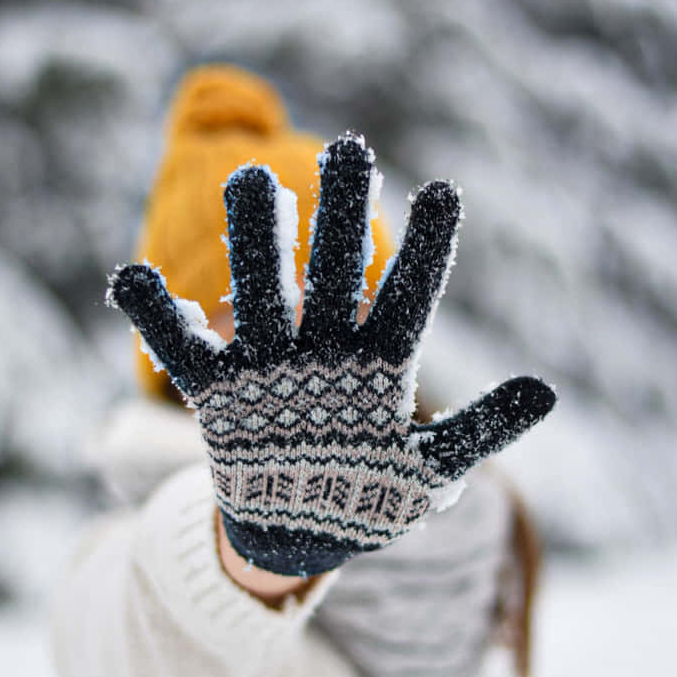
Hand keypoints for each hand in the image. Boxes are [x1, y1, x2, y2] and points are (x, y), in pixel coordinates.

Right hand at [108, 134, 554, 576]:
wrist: (298, 528)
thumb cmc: (367, 495)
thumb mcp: (426, 472)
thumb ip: (479, 430)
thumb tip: (545, 388)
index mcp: (380, 365)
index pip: (406, 296)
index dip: (425, 250)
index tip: (444, 191)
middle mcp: (324, 351)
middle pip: (332, 273)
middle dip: (339, 215)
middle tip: (348, 147)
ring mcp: (269, 365)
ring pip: (260, 292)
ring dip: (255, 242)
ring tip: (250, 181)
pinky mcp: (221, 394)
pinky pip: (182, 353)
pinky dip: (156, 322)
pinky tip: (131, 280)